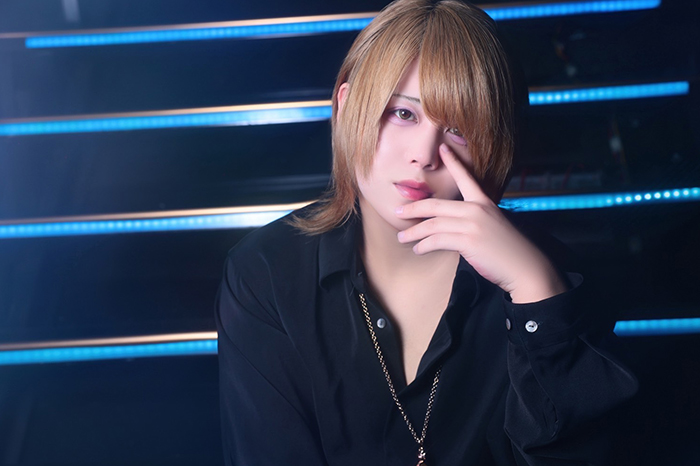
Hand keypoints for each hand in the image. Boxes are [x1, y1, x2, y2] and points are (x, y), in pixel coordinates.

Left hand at [396, 144, 567, 302]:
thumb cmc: (508, 250)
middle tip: (399, 212)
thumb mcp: (492, 226)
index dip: (453, 161)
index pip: (465, 177)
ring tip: (402, 238)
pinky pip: (437, 241)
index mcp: (484, 202)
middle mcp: (476, 209)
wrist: (525, 267)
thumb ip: (473, 220)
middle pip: (435, 205)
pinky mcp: (468, 241)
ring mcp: (472, 224)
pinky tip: (418, 249)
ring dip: (413, 232)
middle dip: (413, 208)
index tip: (442, 149)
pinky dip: (424, 246)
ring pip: (432, 224)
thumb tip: (450, 225)